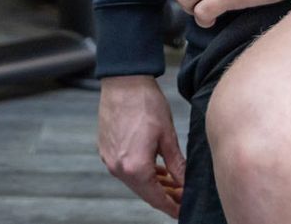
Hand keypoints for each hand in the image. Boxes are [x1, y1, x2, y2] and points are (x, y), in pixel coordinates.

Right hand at [98, 75, 184, 218]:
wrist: (123, 80)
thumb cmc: (146, 103)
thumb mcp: (168, 137)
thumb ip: (177, 166)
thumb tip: (185, 184)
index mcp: (135, 167)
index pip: (156, 198)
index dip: (172, 207)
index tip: (182, 211)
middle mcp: (118, 167)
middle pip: (144, 192)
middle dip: (164, 196)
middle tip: (181, 195)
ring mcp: (108, 158)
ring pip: (134, 181)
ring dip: (152, 184)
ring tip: (171, 182)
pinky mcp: (105, 148)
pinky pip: (125, 168)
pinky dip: (140, 172)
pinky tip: (155, 168)